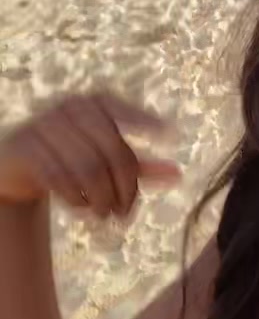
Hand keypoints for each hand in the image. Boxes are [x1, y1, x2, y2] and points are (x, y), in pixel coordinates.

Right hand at [0, 93, 180, 217]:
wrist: (19, 164)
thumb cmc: (73, 158)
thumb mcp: (106, 162)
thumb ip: (140, 167)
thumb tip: (178, 175)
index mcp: (94, 103)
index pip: (121, 110)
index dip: (144, 120)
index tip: (171, 135)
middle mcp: (71, 107)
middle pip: (111, 149)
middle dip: (124, 187)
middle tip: (126, 215)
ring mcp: (45, 124)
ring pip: (87, 167)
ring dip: (100, 198)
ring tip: (105, 215)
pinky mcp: (25, 146)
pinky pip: (57, 177)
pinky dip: (74, 198)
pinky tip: (80, 208)